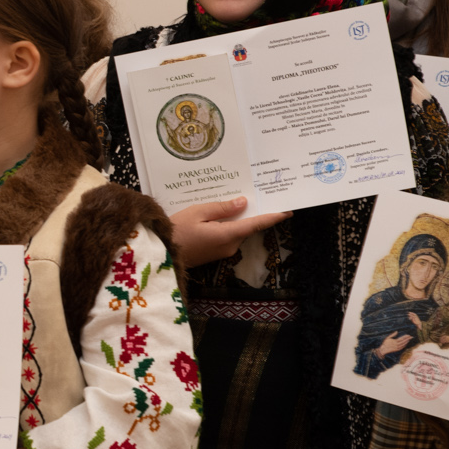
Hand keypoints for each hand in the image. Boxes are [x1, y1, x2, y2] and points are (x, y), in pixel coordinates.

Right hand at [170, 196, 290, 268]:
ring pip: (236, 231)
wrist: (159, 254)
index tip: (288, 210)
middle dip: (250, 213)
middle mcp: (230, 246)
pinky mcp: (215, 254)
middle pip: (246, 227)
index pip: (257, 224)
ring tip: (230, 202)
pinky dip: (227, 226)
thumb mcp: (197, 212)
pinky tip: (217, 216)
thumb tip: (243, 203)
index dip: (273, 217)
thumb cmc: (175, 231)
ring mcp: (223, 252)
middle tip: (252, 195)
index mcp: (228, 235)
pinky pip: (227, 236)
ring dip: (236, 219)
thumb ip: (221, 207)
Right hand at [378, 331, 414, 357]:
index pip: (401, 338)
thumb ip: (392, 334)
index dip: (405, 337)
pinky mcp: (397, 350)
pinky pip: (402, 347)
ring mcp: (397, 347)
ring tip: (409, 339)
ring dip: (407, 342)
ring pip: (403, 344)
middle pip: (403, 341)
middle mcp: (396, 344)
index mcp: (394, 341)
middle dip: (407, 339)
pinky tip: (406, 343)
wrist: (383, 349)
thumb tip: (397, 331)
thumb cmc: (385, 343)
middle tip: (411, 337)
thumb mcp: (388, 338)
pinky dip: (405, 345)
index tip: (408, 335)